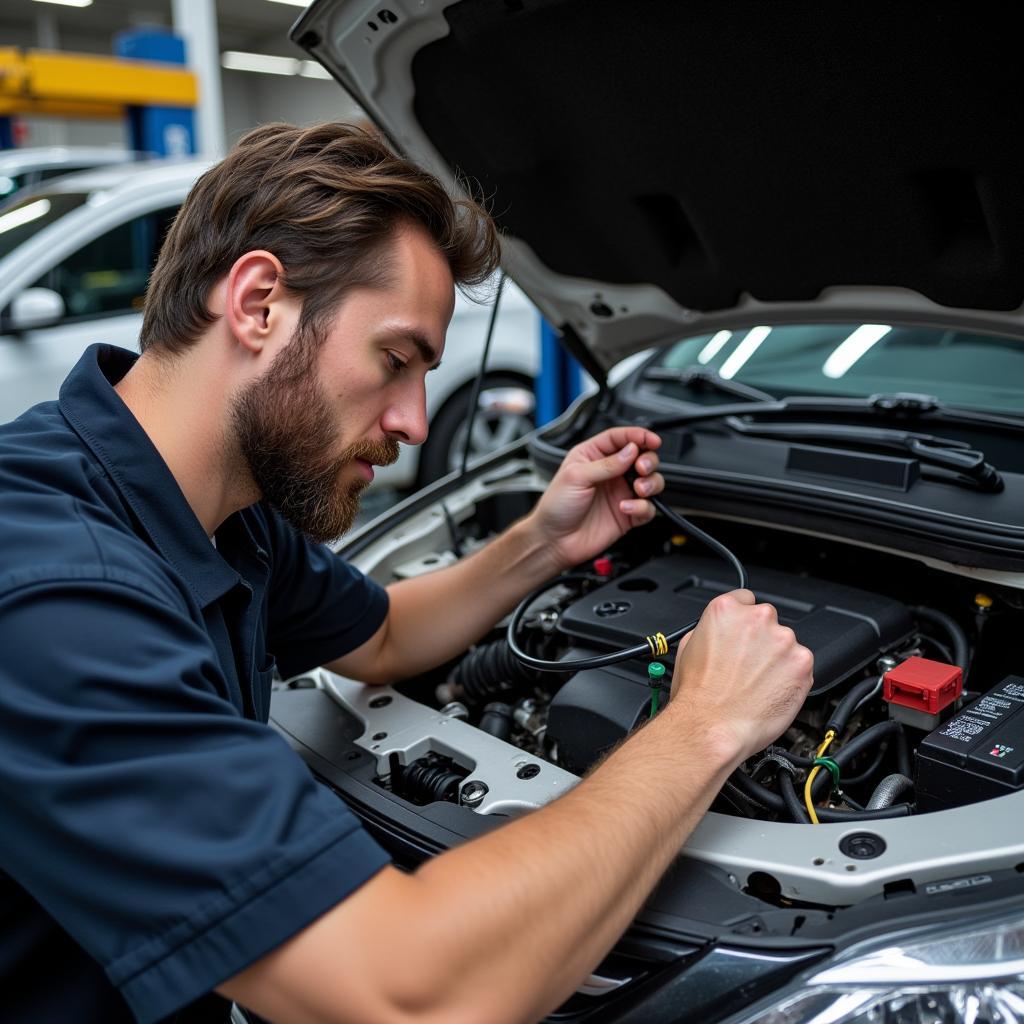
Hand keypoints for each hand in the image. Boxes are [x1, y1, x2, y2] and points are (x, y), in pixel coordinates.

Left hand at [528, 427, 664, 569]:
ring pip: (651, 481)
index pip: (621, 438)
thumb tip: (631, 450)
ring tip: (639, 489)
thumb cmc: (556, 507)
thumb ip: (606, 464)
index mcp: (594, 456)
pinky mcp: (628, 514)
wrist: (554, 540)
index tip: (652, 440)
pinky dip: (643, 507)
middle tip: (642, 467)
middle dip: (648, 460)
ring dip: (651, 483)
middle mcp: (610, 473)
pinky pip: (648, 508)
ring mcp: (621, 493)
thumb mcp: (576, 477)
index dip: (639, 436)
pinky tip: (626, 508)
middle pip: (642, 457)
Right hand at [668, 590, 813, 765]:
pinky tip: (770, 691)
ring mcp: (783, 639)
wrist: (712, 727)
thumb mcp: (687, 649)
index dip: (743, 621)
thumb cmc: (697, 695)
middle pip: (767, 620)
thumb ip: (711, 630)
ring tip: (757, 683)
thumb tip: (720, 632)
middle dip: (761, 640)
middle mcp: (757, 618)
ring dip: (776, 659)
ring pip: (785, 644)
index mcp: (725, 609)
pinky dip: (790, 678)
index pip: (745, 599)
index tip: (743, 635)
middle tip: (747, 666)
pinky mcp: (802, 663)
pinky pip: (800, 665)